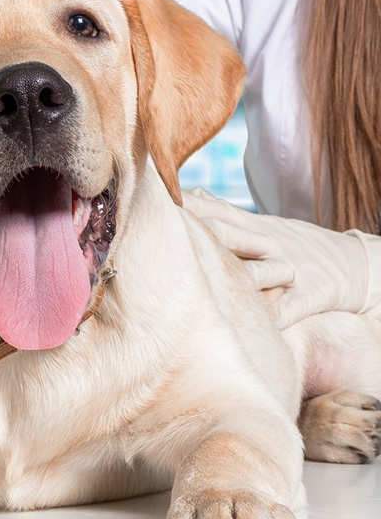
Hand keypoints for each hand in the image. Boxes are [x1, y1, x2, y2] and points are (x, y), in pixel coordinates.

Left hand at [182, 187, 372, 327]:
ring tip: (213, 280)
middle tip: (172, 230)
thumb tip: (194, 194)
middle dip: (205, 232)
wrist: (358, 264)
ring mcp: (292, 268)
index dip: (191, 207)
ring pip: (263, 269)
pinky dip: (280, 314)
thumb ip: (227, 212)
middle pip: (233, 234)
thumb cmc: (298, 245)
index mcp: (257, 228)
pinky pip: (294, 307)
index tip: (160, 201)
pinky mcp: (314, 294)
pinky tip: (263, 325)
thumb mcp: (265, 224)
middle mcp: (270, 243)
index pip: (219, 212)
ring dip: (241, 274)